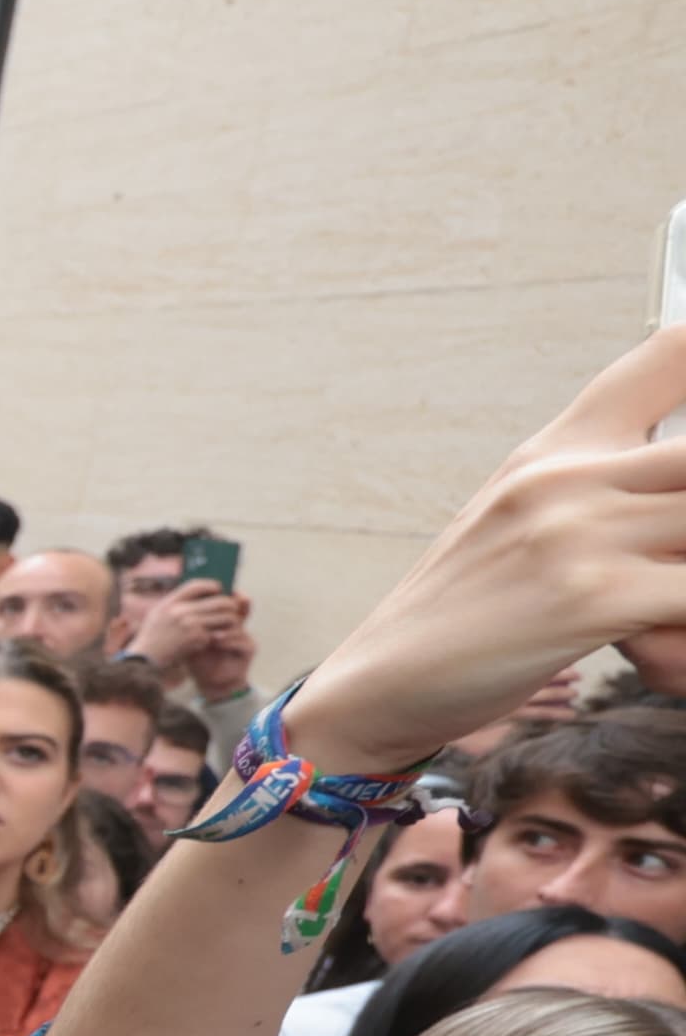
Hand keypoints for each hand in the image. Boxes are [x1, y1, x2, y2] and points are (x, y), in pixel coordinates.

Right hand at [130, 578, 256, 694]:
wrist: (146, 658)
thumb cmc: (152, 635)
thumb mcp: (158, 612)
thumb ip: (175, 601)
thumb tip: (199, 592)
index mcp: (171, 602)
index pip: (197, 586)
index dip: (211, 585)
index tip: (219, 588)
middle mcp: (182, 611)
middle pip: (219, 601)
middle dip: (230, 604)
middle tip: (233, 607)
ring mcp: (191, 626)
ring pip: (225, 617)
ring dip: (231, 619)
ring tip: (230, 622)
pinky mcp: (198, 639)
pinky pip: (217, 633)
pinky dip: (218, 636)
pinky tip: (215, 638)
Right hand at [287, 326, 685, 772]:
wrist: (381, 683)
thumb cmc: (467, 612)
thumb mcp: (521, 520)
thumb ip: (598, 485)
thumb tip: (669, 491)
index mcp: (558, 449)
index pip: (671, 352)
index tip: (683, 420)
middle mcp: (569, 474)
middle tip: (669, 547)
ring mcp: (579, 532)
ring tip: (662, 600)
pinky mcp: (593, 598)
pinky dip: (685, 642)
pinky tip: (658, 646)